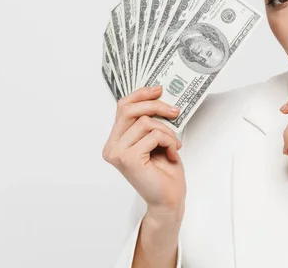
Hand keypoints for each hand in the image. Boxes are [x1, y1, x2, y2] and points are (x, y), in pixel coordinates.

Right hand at [102, 85, 185, 218]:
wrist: (169, 199)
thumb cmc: (164, 171)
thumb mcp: (156, 139)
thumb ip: (150, 121)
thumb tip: (158, 95)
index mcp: (116, 140)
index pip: (122, 107)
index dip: (140, 94)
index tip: (159, 89)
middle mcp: (112, 146)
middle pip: (130, 110)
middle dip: (156, 106)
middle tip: (175, 111)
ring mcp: (117, 153)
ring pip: (145, 122)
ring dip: (167, 131)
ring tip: (173, 145)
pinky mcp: (128, 159)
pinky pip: (153, 135)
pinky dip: (168, 141)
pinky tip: (171, 154)